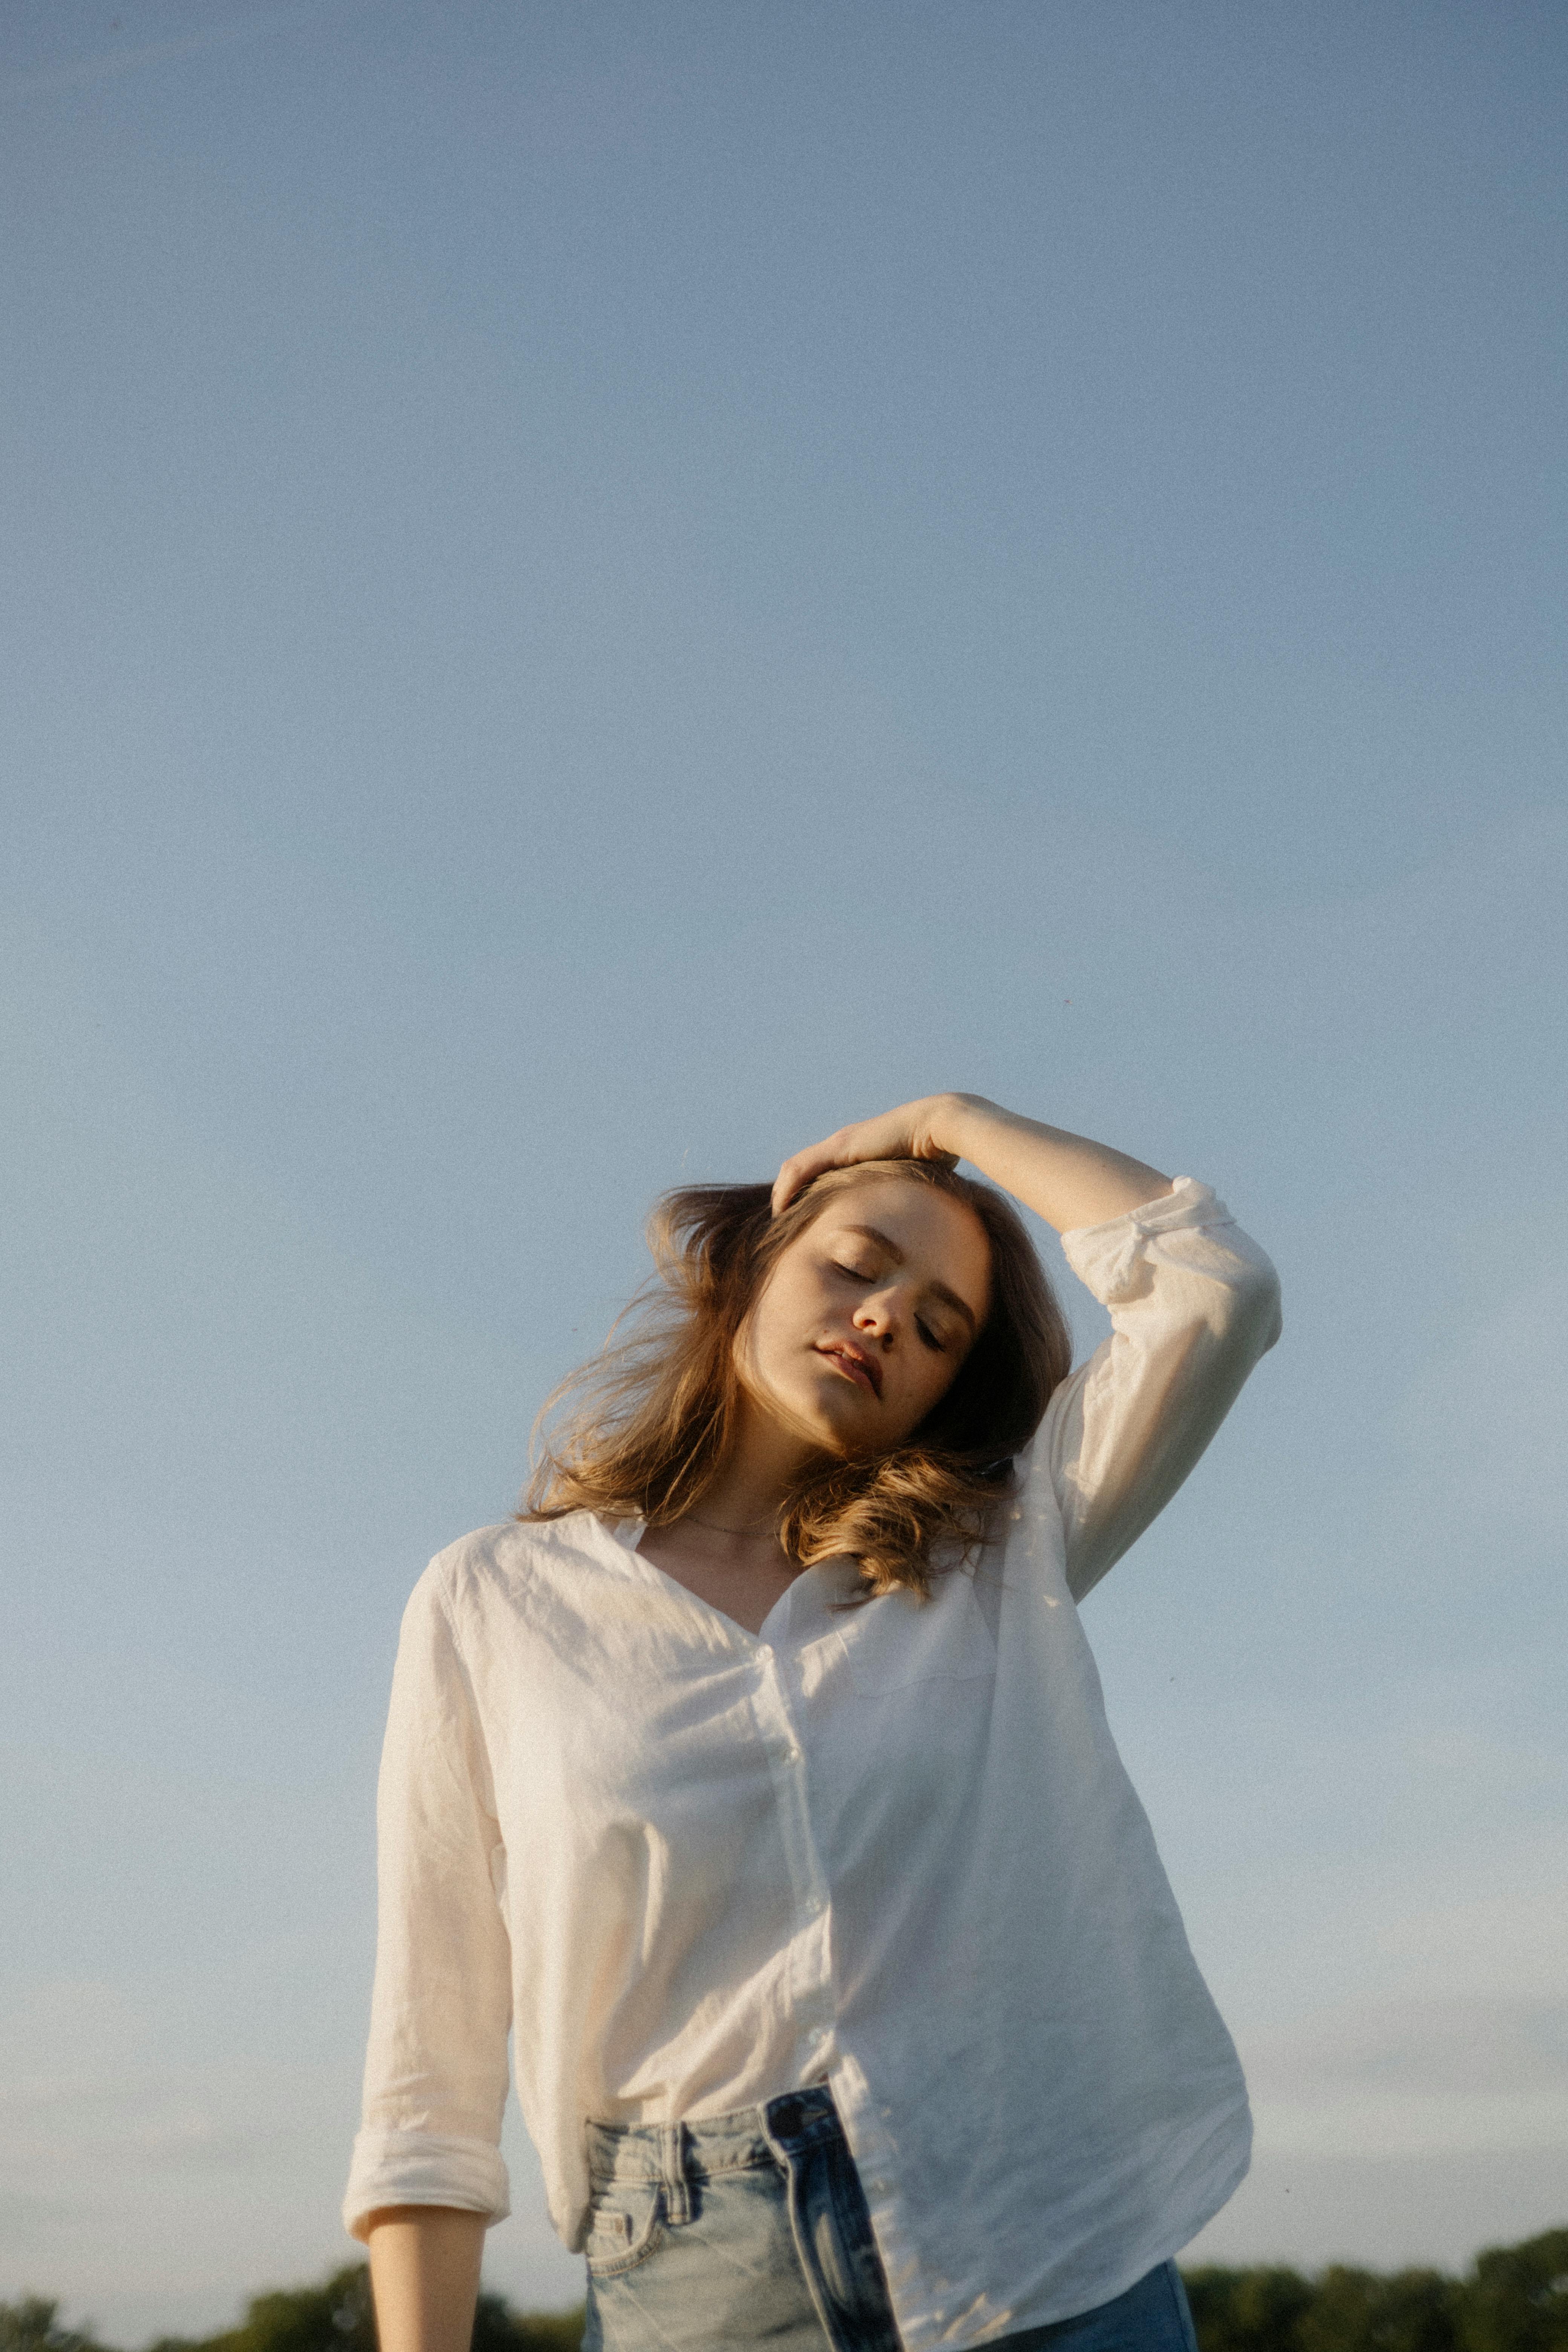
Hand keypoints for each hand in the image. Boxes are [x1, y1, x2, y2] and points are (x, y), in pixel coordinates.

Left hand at [771, 1095, 975, 1215]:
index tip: (803, 1219)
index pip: (822, 1172)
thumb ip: (905, 1196)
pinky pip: (800, 1169)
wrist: (941, 1127)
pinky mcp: (839, 1148)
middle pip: (803, 1170)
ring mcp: (840, 1144)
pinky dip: (786, 1188)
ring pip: (796, 1169)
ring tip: (779, 1219)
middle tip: (784, 1223)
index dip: (807, 1194)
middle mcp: (844, 1145)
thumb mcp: (913, 1181)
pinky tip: (780, 1208)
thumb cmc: (937, 1155)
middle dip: (789, 1195)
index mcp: (859, 1154)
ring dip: (782, 1194)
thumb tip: (917, 1221)